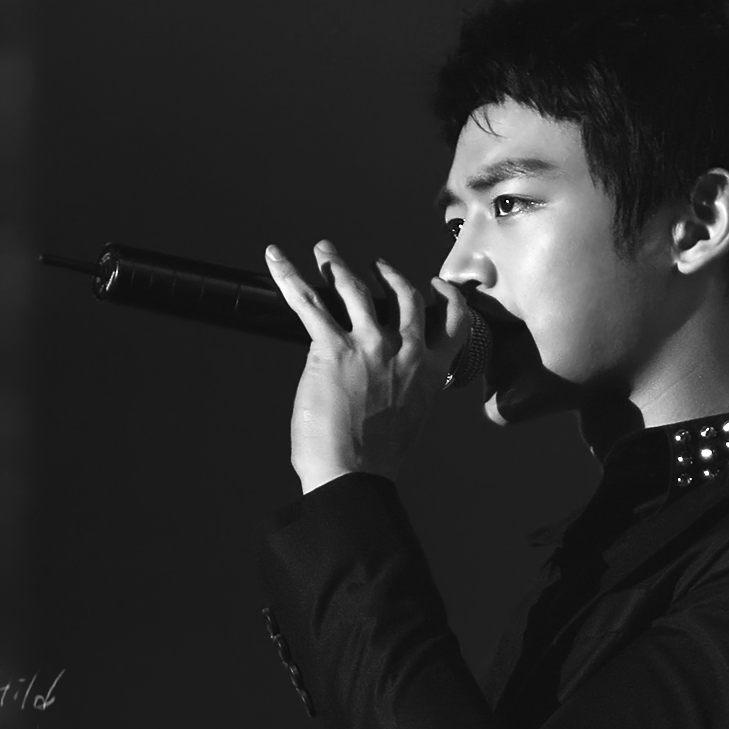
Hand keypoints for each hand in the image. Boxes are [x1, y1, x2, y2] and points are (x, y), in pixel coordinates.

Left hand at [265, 240, 470, 493]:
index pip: (454, 323)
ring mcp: (370, 346)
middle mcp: (406, 351)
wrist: (355, 476)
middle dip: (388, 273)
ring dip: (338, 264)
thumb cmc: (377, 460)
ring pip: (355, 288)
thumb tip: (387, 380)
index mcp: (431, 372)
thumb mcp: (410, 420)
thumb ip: (407, 389)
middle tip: (374, 264)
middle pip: (404, 295)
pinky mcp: (332, 348)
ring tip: (325, 252)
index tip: (437, 286)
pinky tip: (275, 258)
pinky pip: (307, 301)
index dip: (448, 298)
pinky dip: (287, 275)